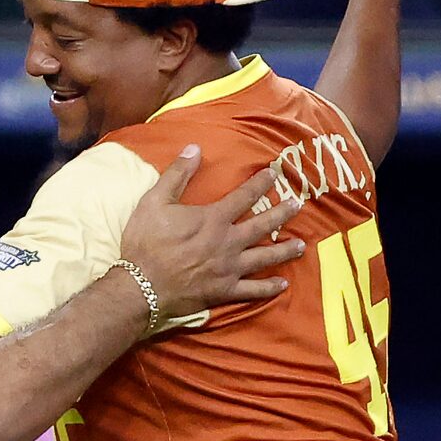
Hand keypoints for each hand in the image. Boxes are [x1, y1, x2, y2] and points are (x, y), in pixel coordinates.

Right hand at [117, 147, 306, 324]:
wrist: (140, 287)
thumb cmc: (145, 244)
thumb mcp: (154, 201)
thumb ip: (177, 174)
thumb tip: (194, 148)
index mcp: (213, 219)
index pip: (245, 196)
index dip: (261, 183)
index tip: (275, 173)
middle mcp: (228, 242)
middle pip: (263, 225)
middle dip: (282, 213)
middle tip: (298, 205)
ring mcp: (229, 269)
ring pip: (265, 258)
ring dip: (284, 251)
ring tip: (300, 246)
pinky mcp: (224, 291)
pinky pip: (253, 290)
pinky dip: (269, 288)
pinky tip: (282, 284)